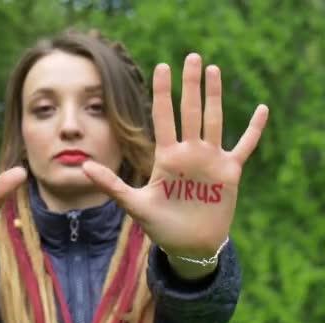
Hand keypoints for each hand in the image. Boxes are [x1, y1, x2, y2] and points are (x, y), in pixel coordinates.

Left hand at [82, 53, 267, 259]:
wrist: (187, 244)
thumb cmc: (160, 225)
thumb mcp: (134, 203)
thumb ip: (111, 184)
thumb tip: (83, 167)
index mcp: (167, 156)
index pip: (164, 116)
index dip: (163, 92)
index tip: (162, 66)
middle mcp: (189, 152)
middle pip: (190, 111)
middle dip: (191, 85)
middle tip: (192, 57)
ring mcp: (210, 160)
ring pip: (214, 120)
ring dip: (215, 96)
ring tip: (213, 70)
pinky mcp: (229, 173)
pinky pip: (244, 146)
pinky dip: (254, 129)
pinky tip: (262, 109)